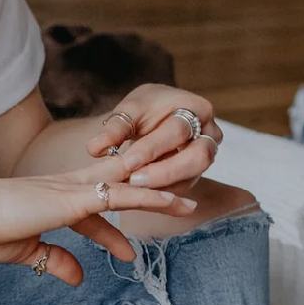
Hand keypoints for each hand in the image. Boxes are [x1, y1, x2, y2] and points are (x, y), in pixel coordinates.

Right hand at [0, 169, 196, 285]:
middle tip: (176, 203)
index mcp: (51, 200)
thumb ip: (53, 261)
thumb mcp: (24, 252)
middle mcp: (66, 188)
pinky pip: (123, 194)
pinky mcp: (74, 197)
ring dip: (160, 191)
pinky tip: (172, 198)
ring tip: (190, 202)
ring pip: (128, 185)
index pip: (92, 215)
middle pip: (117, 187)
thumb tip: (77, 278)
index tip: (127, 253)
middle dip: (145, 193)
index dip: (110, 234)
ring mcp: (73, 189)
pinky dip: (150, 194)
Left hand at [86, 84, 223, 191]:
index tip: (128, 162)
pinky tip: (140, 196)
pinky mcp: (195, 173)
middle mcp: (209, 133)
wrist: (154, 116)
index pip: (178, 130)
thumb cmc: (144, 109)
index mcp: (196, 108)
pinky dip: (162, 193)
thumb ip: (114, 128)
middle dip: (165, 172)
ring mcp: (206, 155)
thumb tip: (94, 148)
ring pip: (193, 176)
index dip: (153, 149)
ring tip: (134, 190)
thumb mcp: (128, 111)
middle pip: (198, 157)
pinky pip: (183, 188)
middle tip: (134, 182)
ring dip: (164, 187)